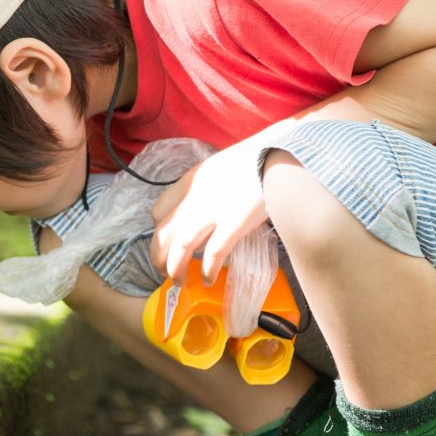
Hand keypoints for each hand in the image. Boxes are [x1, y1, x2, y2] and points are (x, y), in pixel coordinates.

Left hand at [150, 136, 270, 286]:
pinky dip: (207, 270)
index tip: (166, 241)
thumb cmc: (253, 160)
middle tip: (163, 271)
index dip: (158, 230)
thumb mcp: (218, 167)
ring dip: (176, 268)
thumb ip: (206, 188)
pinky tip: (207, 280)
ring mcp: (213, 211)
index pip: (158, 211)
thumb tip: (206, 207)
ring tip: (178, 282)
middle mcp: (195, 198)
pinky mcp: (234, 223)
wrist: (277, 154)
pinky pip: (213, 253)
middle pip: (163, 233)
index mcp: (189, 182)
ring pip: (181, 246)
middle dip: (158, 257)